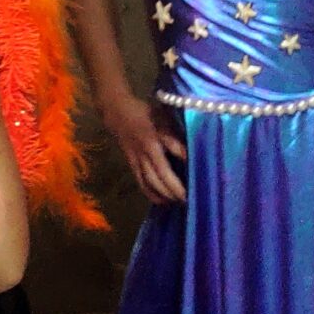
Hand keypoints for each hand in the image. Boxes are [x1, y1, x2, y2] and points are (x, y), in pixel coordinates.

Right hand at [104, 91, 186, 205]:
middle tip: (190, 199)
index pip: (170, 157)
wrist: (115, 111)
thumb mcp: (162, 117)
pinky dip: (151, 193)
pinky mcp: (131, 164)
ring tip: (179, 202)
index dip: (182, 169)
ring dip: (164, 194)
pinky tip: (162, 201)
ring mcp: (136, 160)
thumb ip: (175, 134)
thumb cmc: (144, 112)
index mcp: (152, 140)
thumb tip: (193, 150)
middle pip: (159, 176)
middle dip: (174, 189)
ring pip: (150, 182)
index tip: (197, 179)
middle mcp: (144, 153)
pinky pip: (141, 182)